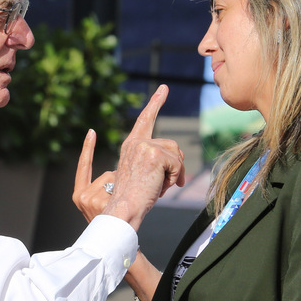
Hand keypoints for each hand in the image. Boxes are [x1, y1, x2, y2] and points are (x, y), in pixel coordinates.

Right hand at [75, 85, 184, 230]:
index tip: (164, 89)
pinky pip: (177, 164)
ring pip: (175, 155)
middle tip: (168, 184)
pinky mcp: (153, 153)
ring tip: (158, 189)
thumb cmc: (132, 201)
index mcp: (130, 147)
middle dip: (175, 166)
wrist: (123, 211)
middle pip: (171, 146)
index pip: (145, 121)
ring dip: (174, 174)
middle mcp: (134, 143)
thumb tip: (178, 165)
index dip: (155, 104)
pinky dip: (174, 178)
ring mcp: (143, 146)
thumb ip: (155, 163)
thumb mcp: (143, 177)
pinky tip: (161, 188)